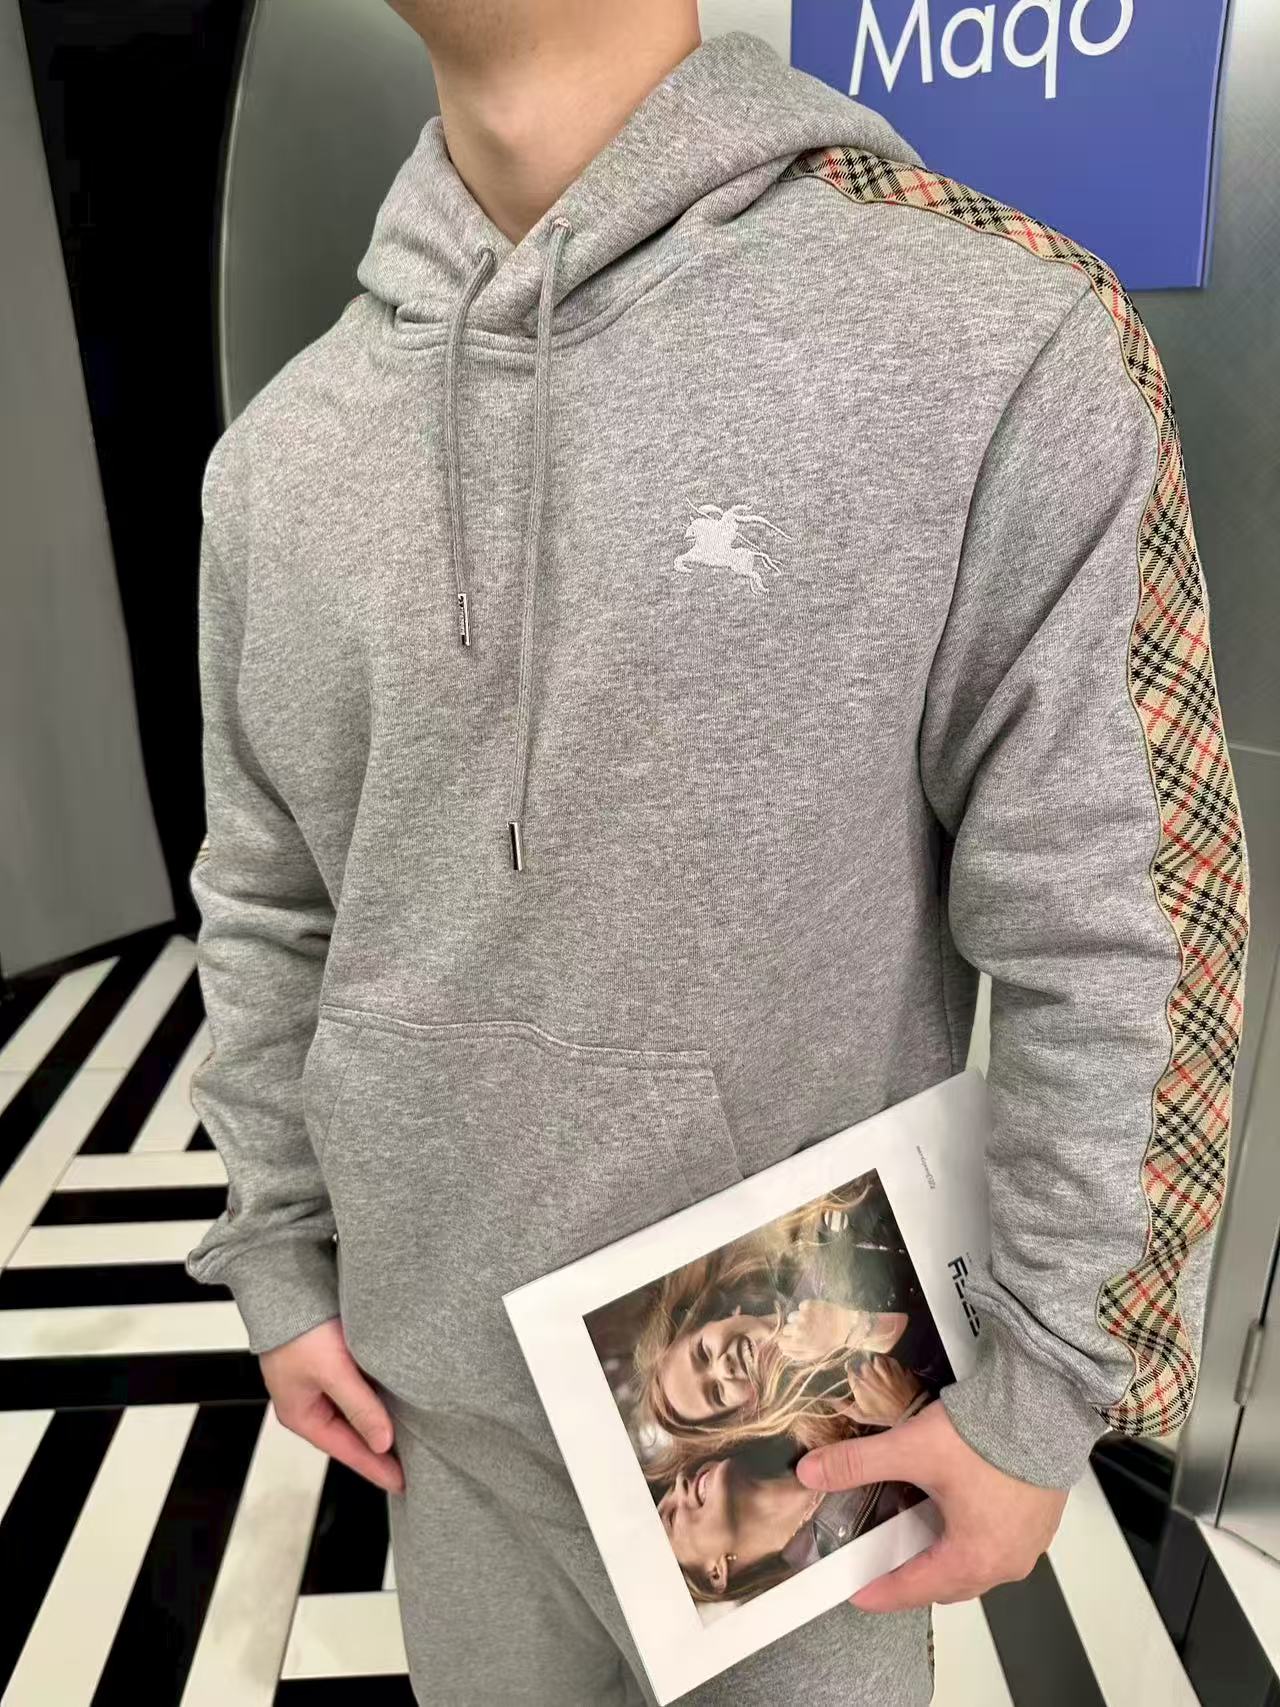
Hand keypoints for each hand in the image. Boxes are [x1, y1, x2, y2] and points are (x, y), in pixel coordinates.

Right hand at [261, 1318, 404, 1492]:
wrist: (287, 1284)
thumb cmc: (300, 1329)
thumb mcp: (333, 1372)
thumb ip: (360, 1407)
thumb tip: (383, 1442)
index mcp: (301, 1414)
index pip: (346, 1451)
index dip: (375, 1468)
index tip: (402, 1483)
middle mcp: (308, 1402)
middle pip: (349, 1436)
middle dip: (376, 1450)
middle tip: (410, 1466)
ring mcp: (317, 1382)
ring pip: (353, 1412)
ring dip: (376, 1424)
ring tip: (406, 1438)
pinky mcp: (328, 1362)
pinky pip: (355, 1390)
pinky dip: (373, 1400)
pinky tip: (392, 1401)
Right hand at [780, 1298, 863, 1362]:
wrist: (847, 1328)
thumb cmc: (830, 1343)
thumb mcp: (814, 1355)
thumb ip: (797, 1355)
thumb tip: (783, 1352)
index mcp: (798, 1342)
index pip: (781, 1341)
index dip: (787, 1341)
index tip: (793, 1340)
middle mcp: (798, 1328)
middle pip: (786, 1329)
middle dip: (793, 1330)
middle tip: (804, 1331)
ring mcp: (803, 1315)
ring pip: (791, 1317)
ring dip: (798, 1319)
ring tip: (810, 1322)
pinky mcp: (808, 1304)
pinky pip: (800, 1307)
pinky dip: (806, 1310)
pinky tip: (815, 1314)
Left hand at [796, 1399, 1066, 1607]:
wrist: (1042, 1404)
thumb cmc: (988, 1436)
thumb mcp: (910, 1449)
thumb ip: (857, 1463)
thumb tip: (813, 1472)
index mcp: (974, 1558)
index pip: (915, 1589)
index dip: (881, 1591)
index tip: (860, 1594)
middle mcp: (1007, 1561)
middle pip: (949, 1582)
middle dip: (916, 1574)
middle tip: (886, 1556)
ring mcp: (1030, 1542)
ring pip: (978, 1563)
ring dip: (947, 1552)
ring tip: (920, 1526)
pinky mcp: (1042, 1518)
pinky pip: (1001, 1541)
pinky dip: (975, 1533)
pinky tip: (960, 1506)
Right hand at [843, 1354, 924, 1426]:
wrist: (910, 1410)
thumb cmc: (883, 1415)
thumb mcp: (860, 1415)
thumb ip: (843, 1406)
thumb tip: (828, 1399)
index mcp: (858, 1381)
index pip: (849, 1370)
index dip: (853, 1375)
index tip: (856, 1379)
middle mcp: (868, 1370)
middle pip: (860, 1363)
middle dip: (863, 1369)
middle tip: (869, 1380)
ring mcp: (882, 1365)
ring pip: (872, 1359)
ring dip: (874, 1365)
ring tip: (879, 1376)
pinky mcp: (894, 1363)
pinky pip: (885, 1358)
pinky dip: (885, 1364)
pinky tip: (887, 1373)